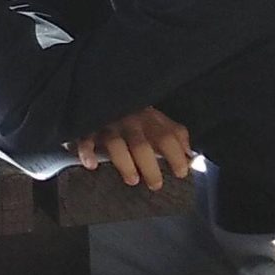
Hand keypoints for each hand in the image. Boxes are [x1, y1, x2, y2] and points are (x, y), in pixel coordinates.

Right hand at [76, 105, 192, 189]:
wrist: (100, 89)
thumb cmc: (134, 113)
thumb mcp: (157, 118)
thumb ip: (175, 134)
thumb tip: (189, 154)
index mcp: (149, 119)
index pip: (166, 137)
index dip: (175, 156)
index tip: (181, 173)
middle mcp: (129, 121)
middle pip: (142, 146)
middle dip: (150, 168)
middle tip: (156, 185)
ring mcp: (107, 124)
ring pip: (116, 145)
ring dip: (125, 164)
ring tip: (132, 180)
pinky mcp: (87, 128)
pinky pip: (85, 140)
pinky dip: (87, 152)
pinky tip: (92, 165)